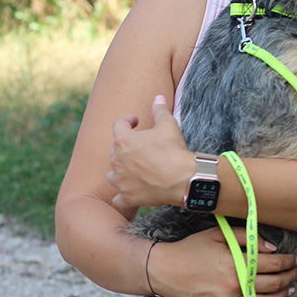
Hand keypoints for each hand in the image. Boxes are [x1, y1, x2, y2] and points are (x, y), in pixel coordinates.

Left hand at [108, 95, 190, 210]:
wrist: (184, 179)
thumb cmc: (174, 151)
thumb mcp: (168, 125)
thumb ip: (160, 110)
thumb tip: (158, 97)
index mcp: (124, 141)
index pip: (119, 125)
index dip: (128, 121)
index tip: (136, 121)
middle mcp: (117, 161)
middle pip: (115, 151)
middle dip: (125, 148)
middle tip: (138, 147)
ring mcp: (121, 181)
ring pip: (112, 175)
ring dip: (119, 172)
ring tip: (129, 170)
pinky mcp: (128, 197)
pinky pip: (118, 199)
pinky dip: (121, 196)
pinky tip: (127, 194)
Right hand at [153, 227, 296, 296]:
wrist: (164, 271)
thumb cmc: (191, 249)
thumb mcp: (217, 235)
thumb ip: (246, 238)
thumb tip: (272, 248)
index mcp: (235, 263)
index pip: (273, 264)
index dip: (288, 261)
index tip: (295, 259)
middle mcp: (235, 285)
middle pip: (274, 284)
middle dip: (290, 278)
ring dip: (282, 296)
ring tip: (289, 289)